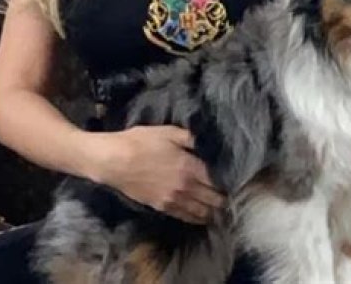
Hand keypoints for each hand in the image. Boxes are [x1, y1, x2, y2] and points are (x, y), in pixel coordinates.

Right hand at [84, 126, 225, 224]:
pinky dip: (197, 218)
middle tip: (231, 198)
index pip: (216, 180)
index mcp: (189, 166)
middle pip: (212, 199)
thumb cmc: (141, 142)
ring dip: (213, 212)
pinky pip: (185, 216)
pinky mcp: (161, 206)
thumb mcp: (168, 132)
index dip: (227, 182)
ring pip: (200, 211)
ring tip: (221, 211)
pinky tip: (202, 218)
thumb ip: (190, 137)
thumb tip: (207, 142)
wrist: (115, 161)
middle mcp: (185, 186)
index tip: (235, 182)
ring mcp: (173, 199)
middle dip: (223, 199)